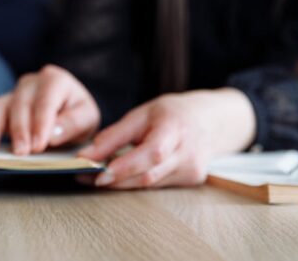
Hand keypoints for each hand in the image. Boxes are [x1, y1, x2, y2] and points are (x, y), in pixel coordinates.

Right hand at [0, 64, 99, 154]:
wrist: (69, 115)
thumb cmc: (78, 116)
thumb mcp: (88, 119)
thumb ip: (73, 124)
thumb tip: (52, 135)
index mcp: (56, 80)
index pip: (46, 100)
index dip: (41, 123)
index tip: (39, 145)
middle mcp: (33, 81)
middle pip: (22, 103)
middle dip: (20, 130)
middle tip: (21, 153)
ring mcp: (15, 91)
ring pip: (1, 105)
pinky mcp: (4, 104)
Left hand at [78, 88, 255, 188]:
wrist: (212, 120)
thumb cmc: (173, 113)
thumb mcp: (142, 114)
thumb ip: (115, 135)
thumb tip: (87, 154)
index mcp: (176, 129)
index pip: (151, 153)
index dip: (124, 166)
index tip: (98, 173)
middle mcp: (188, 154)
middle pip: (148, 174)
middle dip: (114, 179)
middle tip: (86, 177)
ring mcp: (192, 171)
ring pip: (149, 183)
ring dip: (121, 183)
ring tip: (96, 176)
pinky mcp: (190, 181)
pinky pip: (156, 184)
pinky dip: (136, 181)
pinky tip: (121, 176)